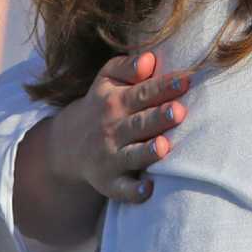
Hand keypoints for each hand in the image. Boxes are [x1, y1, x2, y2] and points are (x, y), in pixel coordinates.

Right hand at [45, 50, 193, 202]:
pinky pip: (121, 189)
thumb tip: (150, 59)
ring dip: (148, 152)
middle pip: (140, 123)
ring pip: (132, 155)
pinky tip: (147, 190)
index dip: (164, 86)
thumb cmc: (101, 104)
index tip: (185, 80)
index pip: (144, 92)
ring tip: (164, 146)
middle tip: (179, 112)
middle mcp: (113, 129)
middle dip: (159, 118)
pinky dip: (133, 191)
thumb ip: (127, 66)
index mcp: (116, 101)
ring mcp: (110, 157)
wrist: (66, 144)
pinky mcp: (108, 182)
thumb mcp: (106, 79)